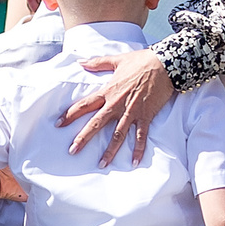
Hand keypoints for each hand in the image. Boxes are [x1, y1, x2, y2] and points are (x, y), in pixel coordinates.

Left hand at [58, 47, 176, 165]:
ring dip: (110, 151)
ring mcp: (132, 111)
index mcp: (108, 91)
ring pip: (118, 135)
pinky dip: (139, 149)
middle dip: (83, 138)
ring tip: (101, 164)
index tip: (58, 124)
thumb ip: (97, 62)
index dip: (70, 115)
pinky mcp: (146, 116)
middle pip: (96, 123)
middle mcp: (117, 104)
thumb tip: (80, 61)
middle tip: (72, 150)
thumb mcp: (117, 60)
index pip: (84, 105)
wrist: (166, 64)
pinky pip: (141, 136)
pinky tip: (135, 162)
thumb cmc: (142, 61)